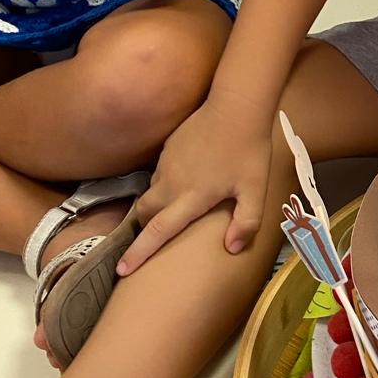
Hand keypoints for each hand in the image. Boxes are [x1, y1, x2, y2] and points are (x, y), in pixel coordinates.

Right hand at [117, 100, 272, 272]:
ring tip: (172, 208)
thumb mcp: (256, 190)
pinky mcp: (167, 149)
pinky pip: (158, 173)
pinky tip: (184, 180)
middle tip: (152, 236)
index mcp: (191, 198)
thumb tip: (232, 248)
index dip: (138, 252)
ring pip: (150, 192)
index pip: (158, 231)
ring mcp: (167, 164)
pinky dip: (163, 184)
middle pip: (145, 213)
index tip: (121, 270)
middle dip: (144, 227)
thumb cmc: (248, 151)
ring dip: (155, 204)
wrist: (235, 107)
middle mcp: (172, 183)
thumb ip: (246, 222)